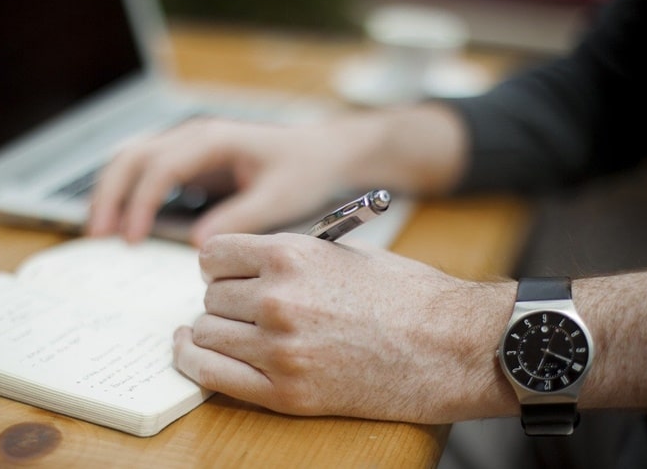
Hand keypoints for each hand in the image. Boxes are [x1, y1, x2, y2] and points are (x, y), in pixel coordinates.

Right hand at [87, 118, 355, 244]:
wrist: (322, 153)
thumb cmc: (304, 171)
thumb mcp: (279, 198)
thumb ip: (240, 218)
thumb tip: (198, 245)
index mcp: (214, 139)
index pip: (161, 166)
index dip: (140, 202)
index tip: (131, 238)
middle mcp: (195, 135)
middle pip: (133, 156)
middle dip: (109, 193)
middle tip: (98, 236)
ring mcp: (189, 145)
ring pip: (132, 159)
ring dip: (111, 191)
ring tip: (99, 232)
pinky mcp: (190, 161)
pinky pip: (146, 171)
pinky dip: (127, 192)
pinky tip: (121, 222)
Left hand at [172, 232, 517, 423]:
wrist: (452, 346)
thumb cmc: (407, 295)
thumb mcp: (345, 253)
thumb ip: (290, 256)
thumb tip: (246, 264)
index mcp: (292, 255)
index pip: (214, 254)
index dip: (219, 264)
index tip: (226, 274)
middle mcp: (278, 298)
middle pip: (211, 296)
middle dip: (224, 298)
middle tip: (244, 306)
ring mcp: (280, 348)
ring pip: (206, 332)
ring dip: (215, 330)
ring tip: (235, 330)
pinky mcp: (287, 392)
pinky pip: (212, 374)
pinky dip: (195, 361)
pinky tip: (194, 351)